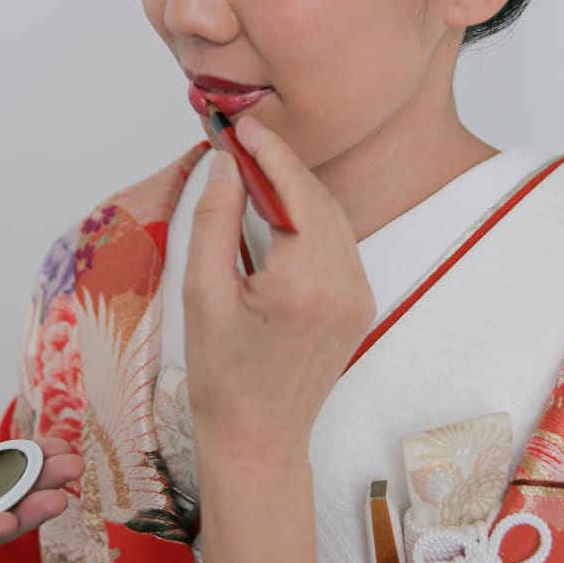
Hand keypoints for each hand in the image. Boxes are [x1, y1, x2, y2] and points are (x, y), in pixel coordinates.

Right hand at [184, 117, 374, 467]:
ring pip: (332, 217)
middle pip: (317, 197)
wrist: (259, 437)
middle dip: (280, 165)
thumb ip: (215, 220)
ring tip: (252, 175)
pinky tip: (278, 215)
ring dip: (296, 190)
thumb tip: (224, 164)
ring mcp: (359, 296)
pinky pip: (339, 244)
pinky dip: (311, 220)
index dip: (267, 150)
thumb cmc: (221, 374)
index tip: (240, 125)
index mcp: (304, 281)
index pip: (293, 190)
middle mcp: (344, 284)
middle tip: (239, 144)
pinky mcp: (361, 305)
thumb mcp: (202, 293)